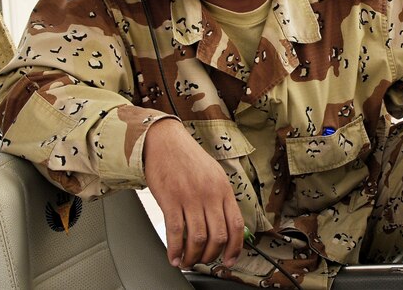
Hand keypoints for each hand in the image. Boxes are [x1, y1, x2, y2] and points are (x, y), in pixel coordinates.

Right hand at [143, 118, 244, 267]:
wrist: (165, 141)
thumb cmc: (189, 158)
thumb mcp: (214, 175)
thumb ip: (221, 198)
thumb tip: (227, 224)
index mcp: (224, 189)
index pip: (237, 225)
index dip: (235, 248)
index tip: (229, 261)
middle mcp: (210, 194)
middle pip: (218, 236)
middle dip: (212, 256)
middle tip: (204, 261)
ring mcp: (190, 197)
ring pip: (197, 238)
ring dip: (193, 257)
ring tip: (188, 261)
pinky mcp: (170, 199)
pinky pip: (175, 232)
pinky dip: (175, 250)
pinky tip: (173, 256)